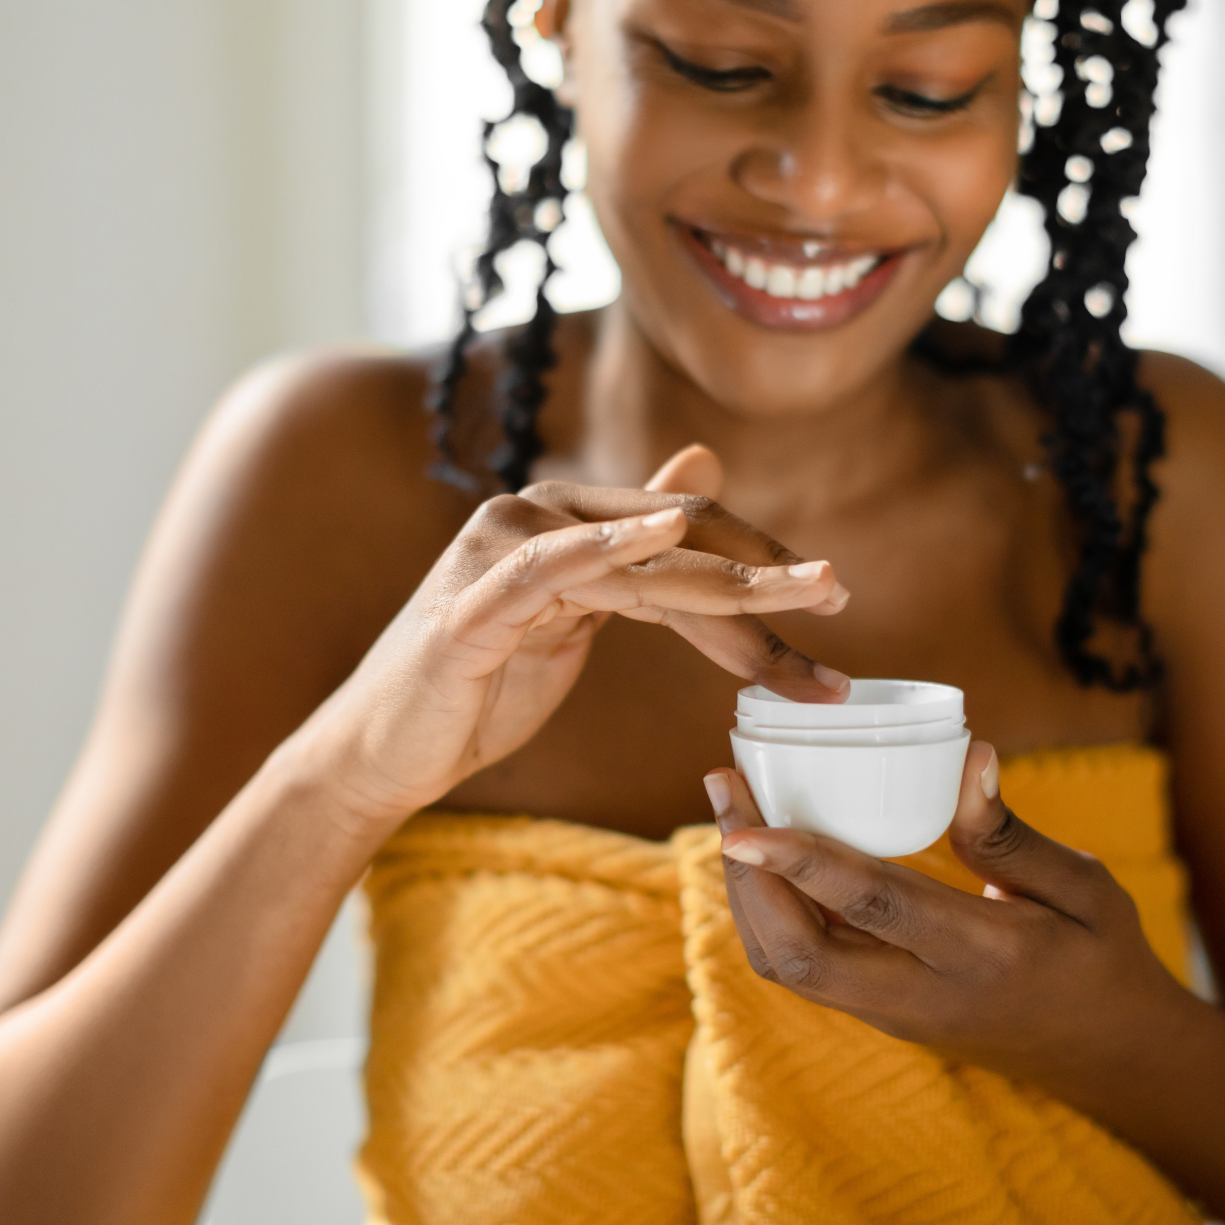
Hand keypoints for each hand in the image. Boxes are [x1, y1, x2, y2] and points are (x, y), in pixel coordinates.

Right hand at [302, 445, 848, 819]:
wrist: (384, 752)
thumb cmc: (478, 686)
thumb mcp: (576, 618)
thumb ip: (637, 554)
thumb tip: (699, 472)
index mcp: (566, 523)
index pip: (684, 538)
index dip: (760, 565)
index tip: (834, 601)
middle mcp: (535, 518)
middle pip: (673, 542)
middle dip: (763, 573)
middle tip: (840, 594)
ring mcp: (500, 553)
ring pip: (635, 561)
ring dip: (726, 581)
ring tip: (803, 592)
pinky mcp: (474, 604)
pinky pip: (548, 567)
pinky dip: (604, 544)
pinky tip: (665, 531)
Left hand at [703, 742, 1189, 1101]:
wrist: (1109, 1058)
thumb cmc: (1102, 957)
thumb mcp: (1086, 889)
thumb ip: (1013, 834)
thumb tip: (969, 755)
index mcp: (981, 954)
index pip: (874, 907)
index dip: (801, 863)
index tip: (745, 821)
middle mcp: (921, 994)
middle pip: (799, 955)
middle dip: (746, 876)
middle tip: (725, 787)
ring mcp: (893, 1013)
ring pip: (789, 968)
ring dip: (747, 895)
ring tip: (734, 811)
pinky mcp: (881, 1013)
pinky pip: (806, 968)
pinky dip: (771, 913)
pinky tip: (766, 856)